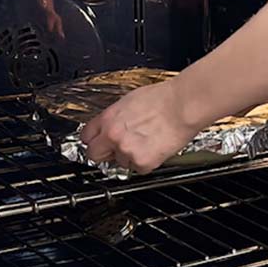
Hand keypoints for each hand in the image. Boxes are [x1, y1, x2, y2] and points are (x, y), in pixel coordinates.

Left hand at [79, 78, 200, 174]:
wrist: (183, 106)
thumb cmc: (163, 98)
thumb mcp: (129, 100)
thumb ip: (114, 117)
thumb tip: (110, 125)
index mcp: (108, 118)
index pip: (85, 137)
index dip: (95, 139)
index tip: (99, 140)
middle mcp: (113, 136)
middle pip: (94, 155)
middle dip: (104, 152)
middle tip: (118, 147)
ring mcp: (126, 151)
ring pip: (119, 162)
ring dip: (129, 156)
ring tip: (146, 140)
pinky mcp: (142, 163)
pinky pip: (138, 168)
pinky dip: (146, 161)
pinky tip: (154, 147)